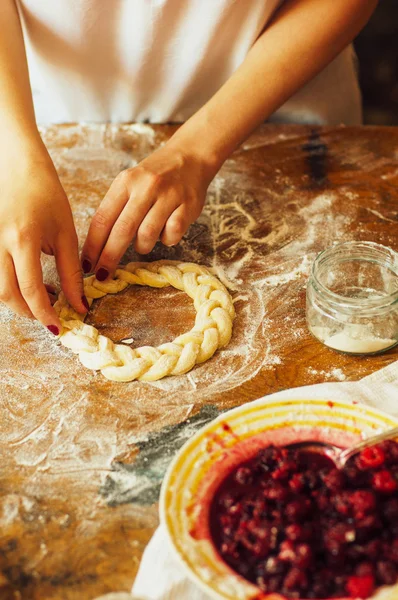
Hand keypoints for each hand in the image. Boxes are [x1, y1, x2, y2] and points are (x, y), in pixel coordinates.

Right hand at [0, 143, 86, 332]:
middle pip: (6, 295)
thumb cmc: (45, 195)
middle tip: (50, 314)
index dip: (44, 313)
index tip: (58, 326)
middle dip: (29, 312)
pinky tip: (26, 279)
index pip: (30, 290)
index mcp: (21, 239)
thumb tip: (78, 304)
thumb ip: (71, 271)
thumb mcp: (65, 233)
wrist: (18, 167)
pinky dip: (8, 285)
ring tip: (42, 293)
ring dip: (18, 300)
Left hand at [81, 142, 215, 279]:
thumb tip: (99, 246)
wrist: (190, 157)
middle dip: (109, 257)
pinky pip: (172, 235)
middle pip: (122, 230)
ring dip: (142, 247)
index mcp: (125, 182)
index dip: (93, 245)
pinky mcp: (188, 206)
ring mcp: (168, 196)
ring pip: (147, 235)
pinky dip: (166, 239)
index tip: (87, 264)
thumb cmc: (154, 177)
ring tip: (143, 243)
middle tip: (103, 275)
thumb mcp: (130, 183)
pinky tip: (166, 230)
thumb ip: (117, 209)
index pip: (102, 218)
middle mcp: (146, 187)